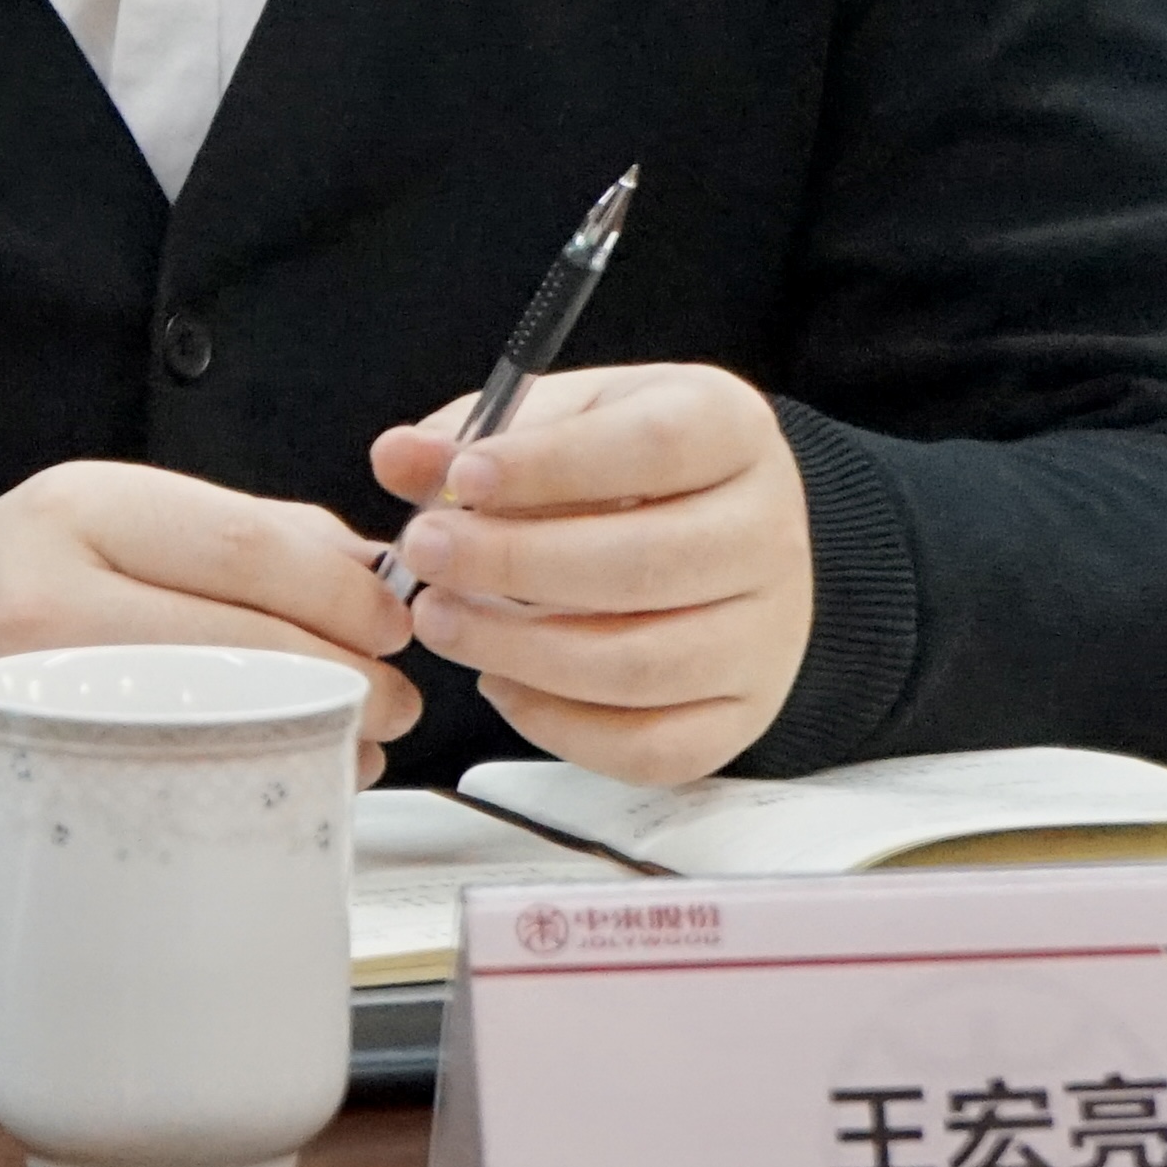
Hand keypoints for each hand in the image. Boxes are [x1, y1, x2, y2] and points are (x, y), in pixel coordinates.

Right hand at [0, 460, 420, 855]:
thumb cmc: (33, 577)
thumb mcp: (122, 512)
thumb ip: (249, 530)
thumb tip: (368, 568)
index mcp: (77, 511)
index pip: (244, 548)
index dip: (342, 593)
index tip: (391, 619)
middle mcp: (45, 599)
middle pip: (239, 640)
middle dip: (346, 673)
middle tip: (396, 693)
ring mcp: (37, 700)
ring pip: (214, 724)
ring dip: (313, 735)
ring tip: (353, 734)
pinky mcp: (40, 780)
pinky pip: (173, 786)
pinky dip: (255, 780)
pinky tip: (287, 768)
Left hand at [370, 363, 813, 786]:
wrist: (723, 533)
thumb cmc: (635, 468)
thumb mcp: (568, 419)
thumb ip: (485, 435)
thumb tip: (399, 457)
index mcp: (730, 432)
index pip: (653, 446)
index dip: (550, 466)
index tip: (463, 477)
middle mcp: (767, 534)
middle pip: (643, 563)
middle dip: (513, 564)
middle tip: (425, 555)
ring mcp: (764, 635)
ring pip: (640, 665)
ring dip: (520, 648)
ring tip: (440, 620)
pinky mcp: (741, 714)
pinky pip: (650, 746)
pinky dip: (561, 725)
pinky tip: (500, 682)